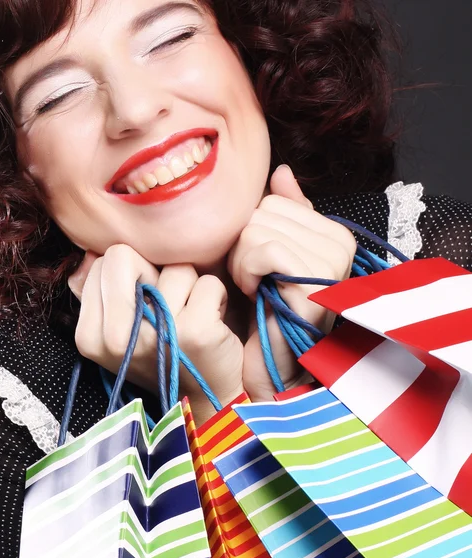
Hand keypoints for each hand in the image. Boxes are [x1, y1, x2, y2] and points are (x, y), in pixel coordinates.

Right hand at [67, 245, 243, 424]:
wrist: (200, 403)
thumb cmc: (160, 356)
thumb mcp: (118, 332)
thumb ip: (101, 293)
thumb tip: (90, 255)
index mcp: (90, 337)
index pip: (104, 263)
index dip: (130, 275)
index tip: (143, 306)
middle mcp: (117, 337)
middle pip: (126, 256)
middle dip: (153, 273)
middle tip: (165, 308)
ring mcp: (156, 334)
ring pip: (176, 268)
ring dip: (189, 288)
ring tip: (188, 319)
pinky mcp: (195, 331)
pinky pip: (208, 282)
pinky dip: (215, 297)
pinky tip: (210, 322)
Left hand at [227, 165, 356, 400]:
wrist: (269, 363)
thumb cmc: (265, 308)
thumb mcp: (269, 255)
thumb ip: (282, 215)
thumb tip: (282, 172)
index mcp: (332, 233)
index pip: (272, 201)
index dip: (250, 233)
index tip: (256, 267)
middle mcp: (340, 244)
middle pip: (262, 213)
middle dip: (243, 248)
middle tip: (253, 280)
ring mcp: (331, 264)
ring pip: (257, 229)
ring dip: (241, 263)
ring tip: (254, 288)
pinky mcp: (314, 283)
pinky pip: (264, 249)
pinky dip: (246, 272)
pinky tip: (256, 294)